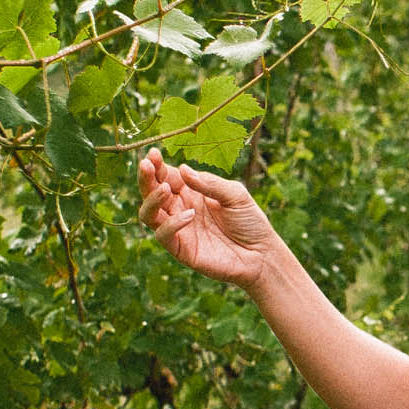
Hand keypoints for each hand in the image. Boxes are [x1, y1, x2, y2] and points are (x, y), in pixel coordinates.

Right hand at [137, 149, 280, 291]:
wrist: (262, 254)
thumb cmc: (250, 222)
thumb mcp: (235, 195)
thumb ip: (210, 183)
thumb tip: (183, 169)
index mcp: (191, 191)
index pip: (166, 176)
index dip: (156, 165)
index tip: (153, 154)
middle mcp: (180, 208)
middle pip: (151, 192)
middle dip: (146, 177)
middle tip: (146, 164)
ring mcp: (178, 229)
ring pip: (148, 213)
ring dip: (151, 199)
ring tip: (164, 188)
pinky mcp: (181, 249)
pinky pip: (164, 235)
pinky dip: (172, 223)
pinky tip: (189, 215)